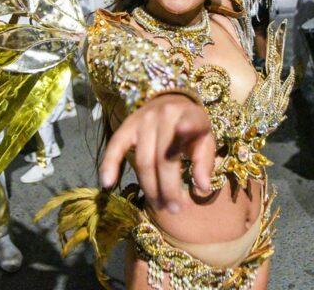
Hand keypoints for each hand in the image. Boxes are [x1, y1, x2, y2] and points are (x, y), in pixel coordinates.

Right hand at [100, 94, 215, 212]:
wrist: (169, 102)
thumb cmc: (191, 128)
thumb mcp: (205, 139)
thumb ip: (204, 162)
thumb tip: (202, 188)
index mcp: (190, 115)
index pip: (190, 122)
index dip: (187, 127)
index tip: (184, 131)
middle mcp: (165, 115)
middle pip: (163, 158)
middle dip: (168, 188)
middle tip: (174, 209)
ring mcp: (143, 120)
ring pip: (143, 161)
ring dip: (150, 188)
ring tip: (158, 206)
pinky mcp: (126, 126)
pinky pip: (115, 146)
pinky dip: (110, 164)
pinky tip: (108, 183)